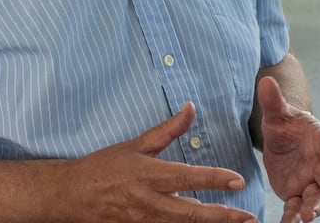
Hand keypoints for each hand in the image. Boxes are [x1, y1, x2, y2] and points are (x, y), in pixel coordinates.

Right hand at [65, 102, 257, 222]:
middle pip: (192, 212)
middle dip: (223, 217)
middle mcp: (149, 202)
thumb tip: (190, 108)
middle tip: (248, 217)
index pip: (189, 177)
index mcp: (149, 175)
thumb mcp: (136, 145)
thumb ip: (167, 130)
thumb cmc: (104, 167)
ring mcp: (144, 222)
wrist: (72, 195)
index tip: (238, 180)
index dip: (216, 179)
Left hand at [258, 76, 319, 222]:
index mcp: (319, 137)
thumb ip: (272, 100)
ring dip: (315, 207)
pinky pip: (297, 208)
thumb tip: (266, 81)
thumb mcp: (276, 113)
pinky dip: (293, 217)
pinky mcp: (296, 194)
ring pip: (318, 196)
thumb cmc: (284, 124)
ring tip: (308, 217)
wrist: (282, 141)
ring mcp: (310, 180)